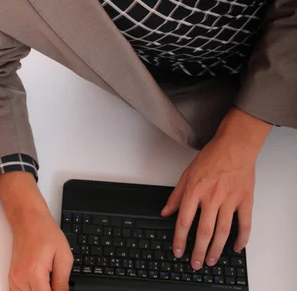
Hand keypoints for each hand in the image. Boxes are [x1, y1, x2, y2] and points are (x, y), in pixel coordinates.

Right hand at [8, 209, 72, 290]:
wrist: (29, 220)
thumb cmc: (45, 232)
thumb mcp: (63, 255)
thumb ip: (63, 282)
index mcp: (34, 273)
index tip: (60, 287)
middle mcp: (21, 278)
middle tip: (55, 277)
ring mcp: (15, 279)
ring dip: (40, 290)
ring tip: (48, 276)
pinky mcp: (12, 278)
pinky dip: (31, 290)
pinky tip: (39, 281)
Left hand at [160, 132, 256, 269]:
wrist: (235, 146)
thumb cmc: (212, 156)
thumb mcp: (187, 173)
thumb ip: (177, 195)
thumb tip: (166, 211)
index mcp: (195, 190)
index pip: (184, 220)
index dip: (179, 239)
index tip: (177, 252)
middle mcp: (212, 197)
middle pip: (204, 231)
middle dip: (198, 251)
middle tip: (195, 264)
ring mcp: (230, 200)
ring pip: (222, 232)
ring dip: (216, 250)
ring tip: (210, 260)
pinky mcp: (245, 200)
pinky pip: (245, 225)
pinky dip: (241, 239)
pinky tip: (235, 247)